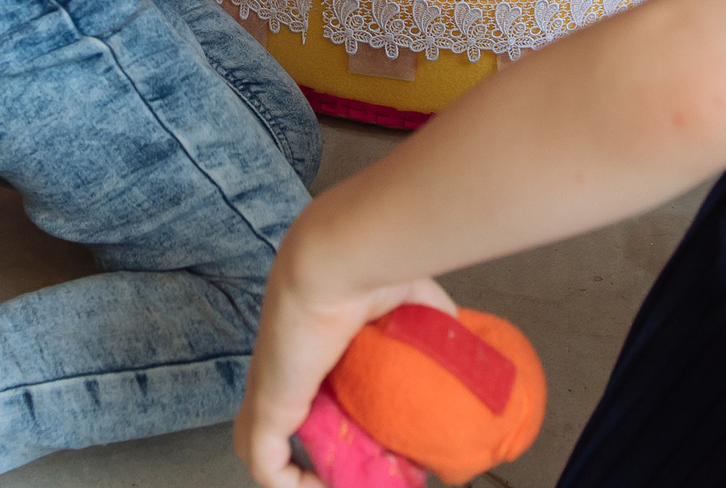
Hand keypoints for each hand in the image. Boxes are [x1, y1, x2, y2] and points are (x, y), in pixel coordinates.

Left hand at [234, 251, 456, 487]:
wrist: (340, 259)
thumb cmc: (373, 270)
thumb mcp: (418, 301)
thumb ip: (436, 322)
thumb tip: (461, 342)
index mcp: (313, 346)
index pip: (312, 395)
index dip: (338, 423)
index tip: (380, 442)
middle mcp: (286, 370)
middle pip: (285, 427)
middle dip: (317, 456)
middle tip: (364, 470)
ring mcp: (271, 390)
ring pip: (264, 450)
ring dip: (299, 473)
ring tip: (343, 482)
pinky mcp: (268, 408)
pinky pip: (267, 466)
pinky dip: (291, 485)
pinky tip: (327, 487)